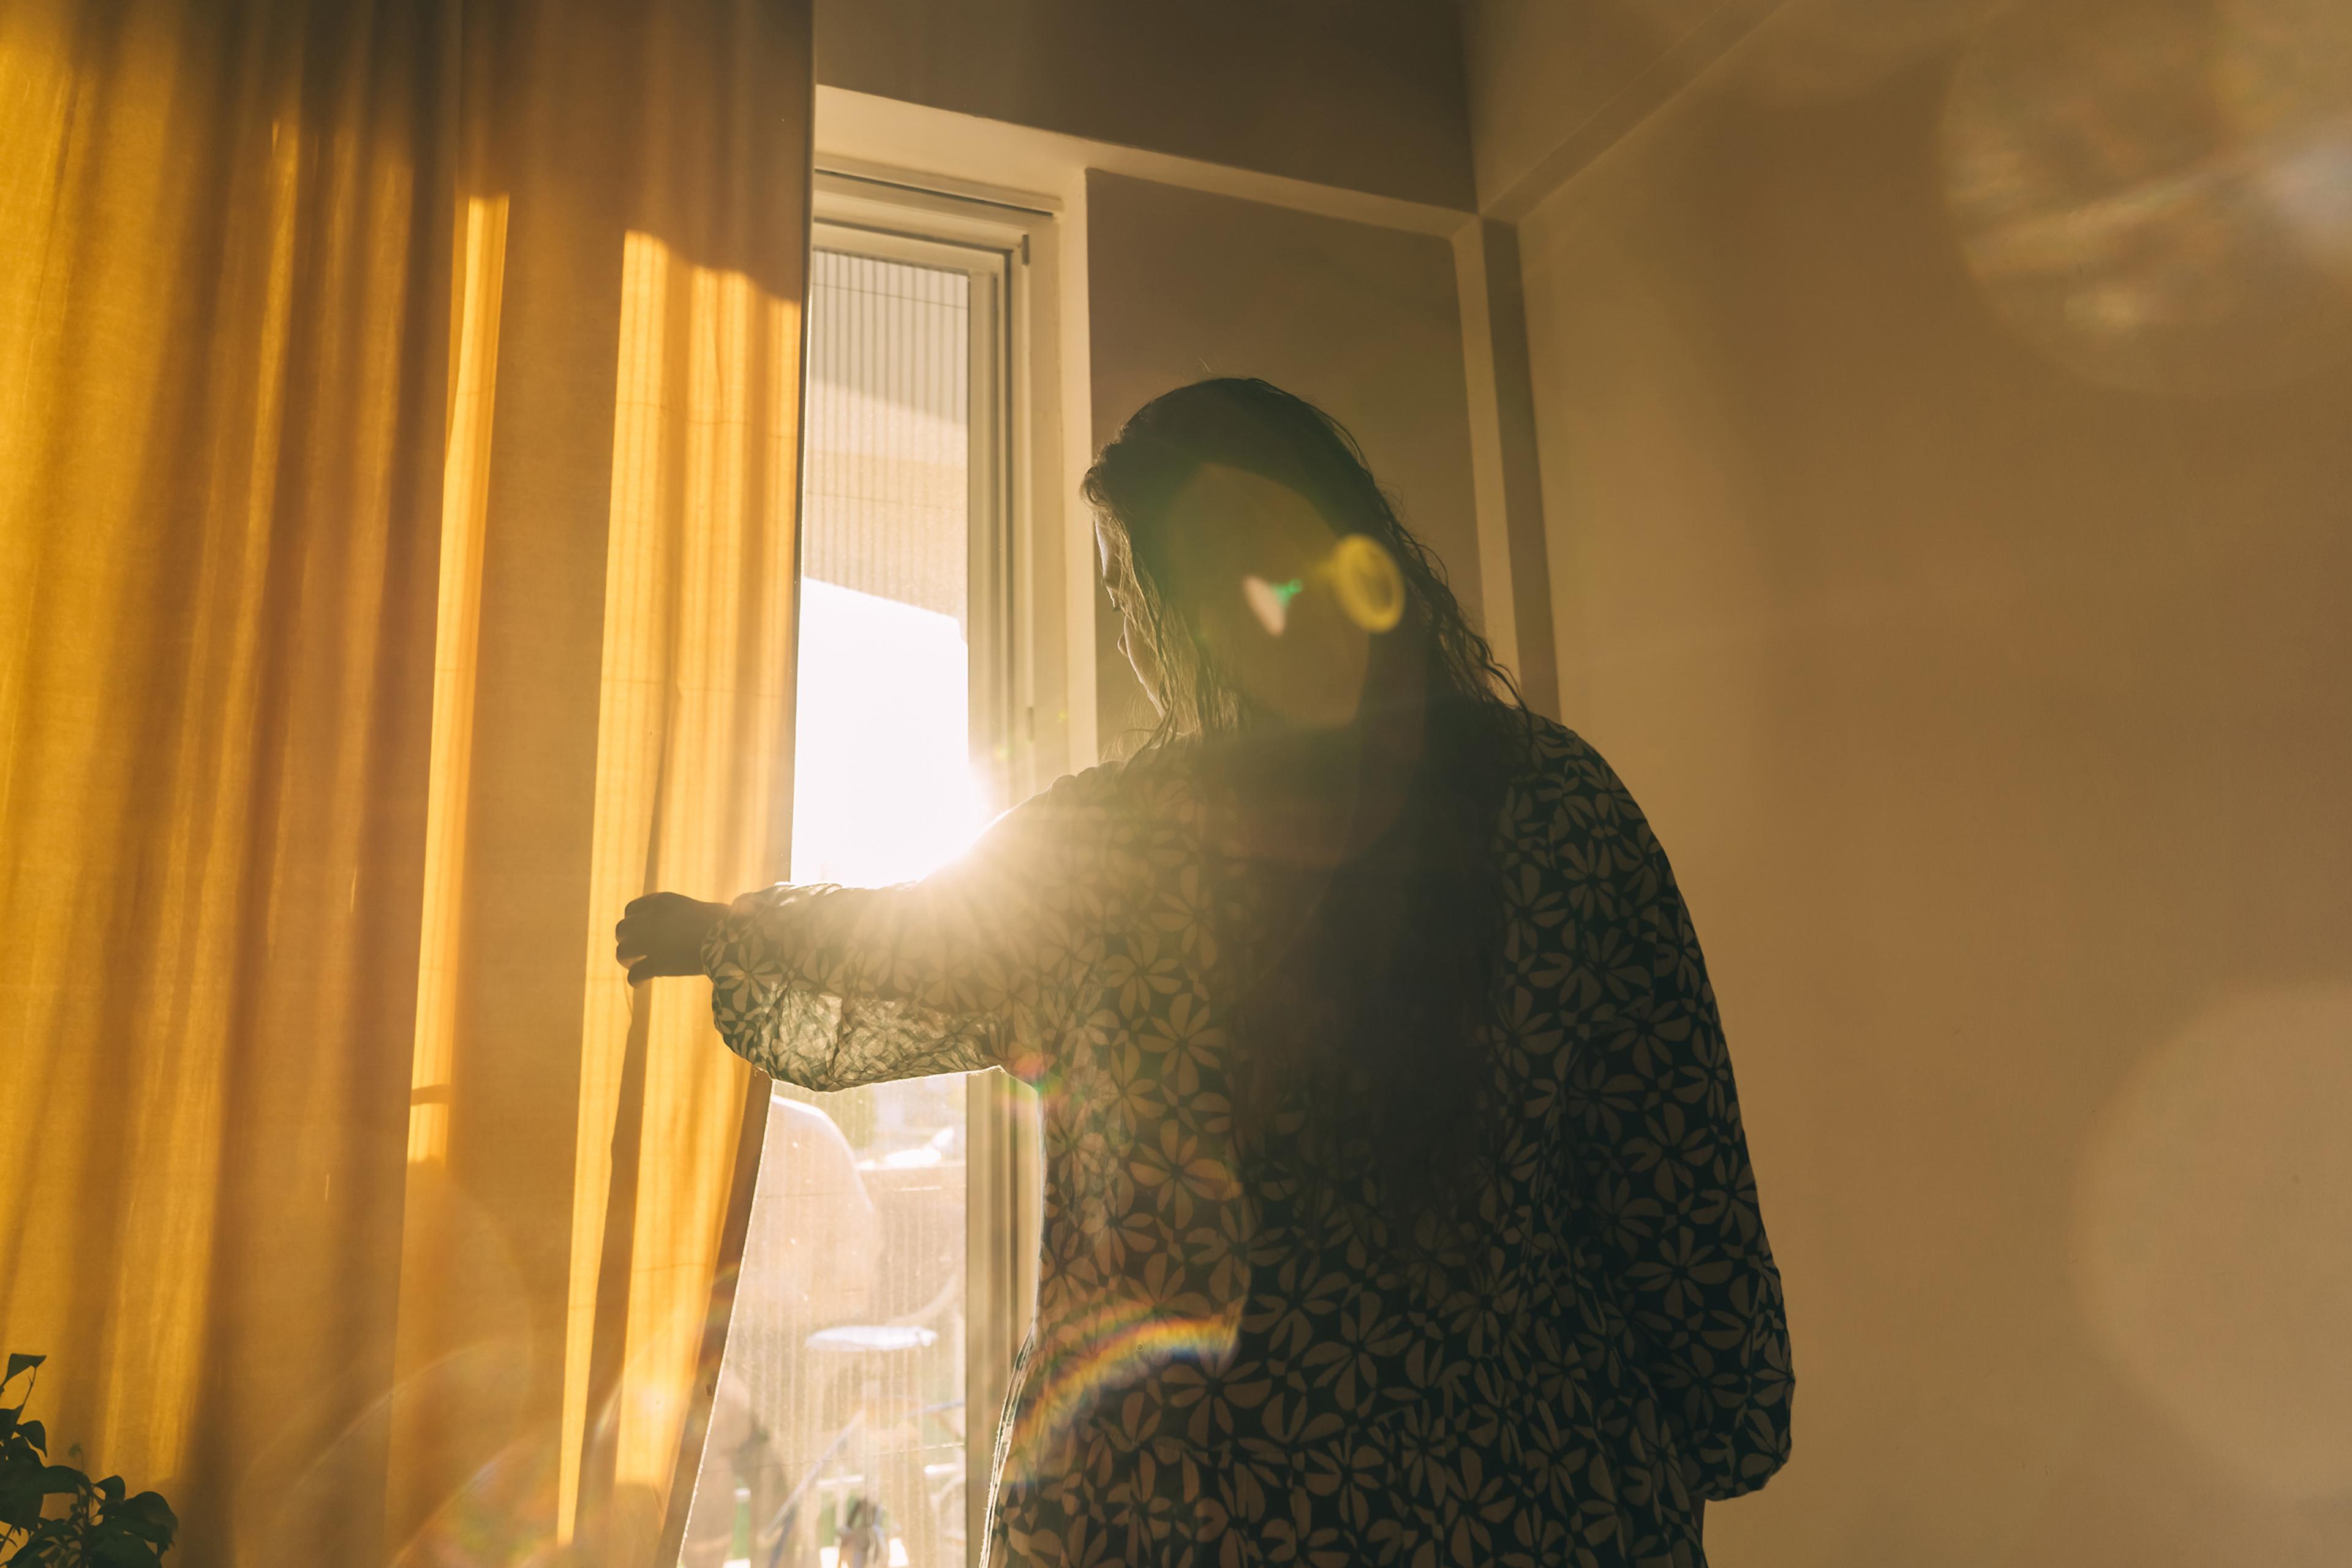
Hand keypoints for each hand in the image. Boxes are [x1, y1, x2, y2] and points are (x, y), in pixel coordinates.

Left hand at [615, 892, 729, 984]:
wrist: (732, 938)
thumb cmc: (726, 922)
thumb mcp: (698, 907)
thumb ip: (683, 913)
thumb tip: (687, 923)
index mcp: (662, 902)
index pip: (632, 910)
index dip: (632, 922)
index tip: (639, 931)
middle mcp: (651, 919)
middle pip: (622, 930)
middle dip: (626, 940)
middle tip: (635, 951)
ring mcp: (652, 942)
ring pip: (622, 952)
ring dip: (627, 960)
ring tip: (635, 966)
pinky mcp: (657, 963)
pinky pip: (636, 974)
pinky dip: (636, 980)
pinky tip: (641, 984)